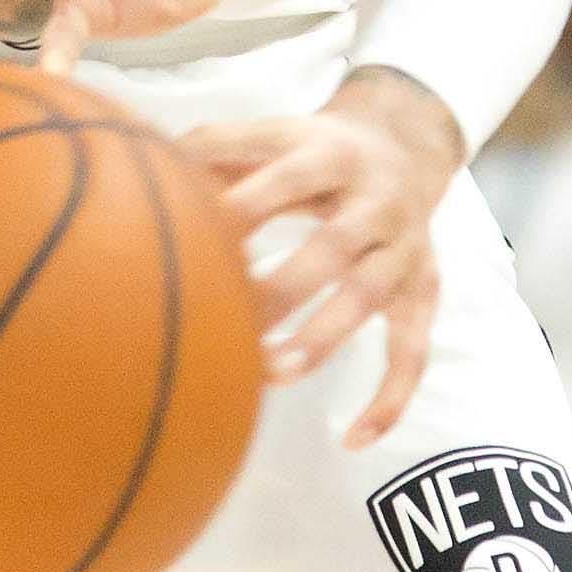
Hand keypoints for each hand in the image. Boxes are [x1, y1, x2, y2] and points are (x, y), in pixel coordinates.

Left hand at [182, 67, 463, 445]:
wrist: (405, 145)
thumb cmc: (312, 149)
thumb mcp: (274, 133)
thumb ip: (215, 148)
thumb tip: (145, 166)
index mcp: (331, 152)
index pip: (288, 178)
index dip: (245, 206)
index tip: (197, 239)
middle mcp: (376, 200)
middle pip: (334, 244)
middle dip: (282, 287)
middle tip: (228, 321)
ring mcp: (405, 248)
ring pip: (370, 297)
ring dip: (323, 338)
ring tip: (272, 374)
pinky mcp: (426, 290)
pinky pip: (415, 351)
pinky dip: (391, 398)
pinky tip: (355, 438)